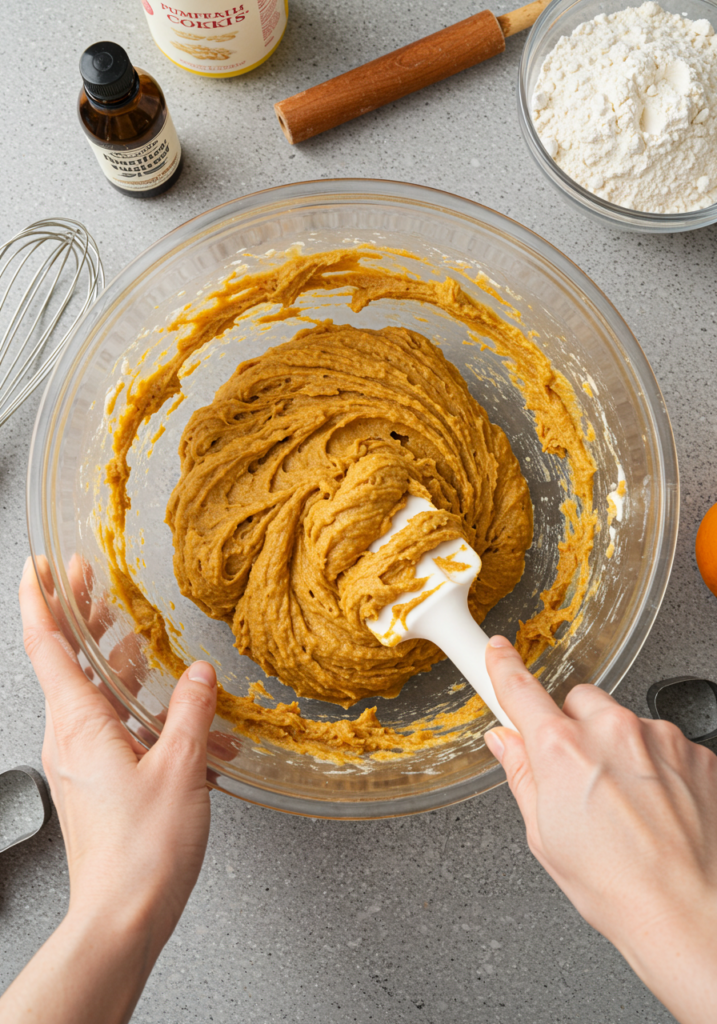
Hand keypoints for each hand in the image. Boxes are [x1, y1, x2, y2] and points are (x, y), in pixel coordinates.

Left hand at [0, 558, 217, 1023]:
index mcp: (80, 725)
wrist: (123, 916)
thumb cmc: (143, 850)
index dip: (42, 600)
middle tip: (88, 576)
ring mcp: (82, 760)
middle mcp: (72, 738)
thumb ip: (192, 714)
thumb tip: (201, 676)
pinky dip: (133, 703)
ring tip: (129, 629)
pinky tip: (164, 702)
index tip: (39, 565)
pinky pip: (109, 725)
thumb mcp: (180, 769)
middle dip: (78, 615)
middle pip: (66, 660)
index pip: (48, 646)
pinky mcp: (98, 781)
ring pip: (90, 692)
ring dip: (110, 657)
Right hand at [484, 636, 716, 1023]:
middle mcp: (610, 730)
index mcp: (561, 750)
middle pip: (579, 702)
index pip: (521, 690)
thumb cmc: (616, 886)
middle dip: (574, 727)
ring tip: (627, 803)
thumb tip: (506, 744)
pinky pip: (662, 741)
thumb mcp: (543, 836)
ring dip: (619, 746)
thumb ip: (521, 775)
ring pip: (624, 720)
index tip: (497, 651)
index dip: (503, 666)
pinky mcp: (694, 750)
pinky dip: (656, 764)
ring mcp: (657, 736)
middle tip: (579, 774)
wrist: (687, 913)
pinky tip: (656, 805)